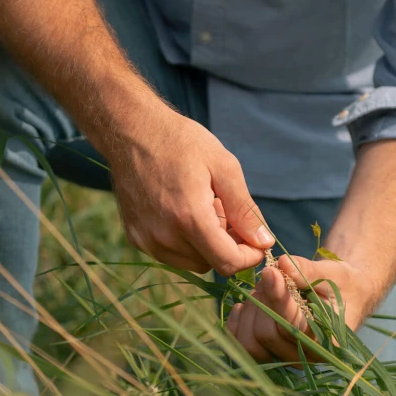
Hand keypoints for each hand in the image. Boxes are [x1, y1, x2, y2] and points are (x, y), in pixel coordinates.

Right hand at [105, 104, 274, 274]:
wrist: (131, 131)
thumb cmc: (181, 142)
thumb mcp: (223, 167)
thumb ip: (245, 209)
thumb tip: (264, 241)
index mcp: (189, 218)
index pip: (228, 262)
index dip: (249, 256)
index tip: (256, 239)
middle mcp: (164, 236)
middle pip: (211, 264)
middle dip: (227, 245)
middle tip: (225, 210)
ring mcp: (146, 239)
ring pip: (191, 262)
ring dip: (205, 244)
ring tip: (203, 208)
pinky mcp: (135, 238)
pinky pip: (171, 254)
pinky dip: (184, 241)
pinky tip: (182, 211)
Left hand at [226, 256, 375, 362]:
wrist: (343, 299)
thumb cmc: (341, 285)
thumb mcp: (332, 274)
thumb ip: (308, 271)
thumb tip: (282, 264)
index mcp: (327, 341)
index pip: (293, 326)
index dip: (277, 298)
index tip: (270, 271)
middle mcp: (304, 357)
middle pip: (266, 335)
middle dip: (263, 301)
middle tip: (270, 277)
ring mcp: (283, 359)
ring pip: (249, 344)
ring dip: (250, 312)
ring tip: (261, 291)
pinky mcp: (267, 355)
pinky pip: (240, 345)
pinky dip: (237, 323)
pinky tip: (244, 305)